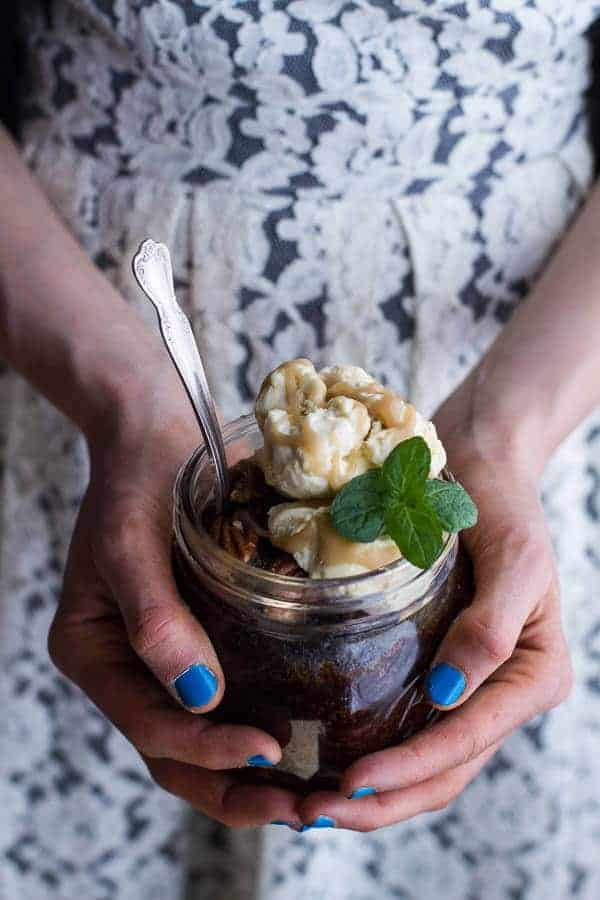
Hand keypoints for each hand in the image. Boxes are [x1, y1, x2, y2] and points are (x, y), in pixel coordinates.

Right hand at [47, 373, 299, 827]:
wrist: (162, 434)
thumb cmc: (138, 479)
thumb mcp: (131, 543)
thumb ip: (155, 620)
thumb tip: (201, 698)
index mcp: (95, 654)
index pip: (149, 726)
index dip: (205, 750)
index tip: (267, 750)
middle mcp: (131, 667)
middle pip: (176, 754)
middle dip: (237, 789)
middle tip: (302, 809)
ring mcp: (170, 656)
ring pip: (208, 737)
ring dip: (257, 775)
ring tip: (316, 795)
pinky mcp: (209, 636)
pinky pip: (235, 697)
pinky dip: (267, 727)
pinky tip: (315, 741)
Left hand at [296, 416, 572, 830]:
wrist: (479, 467)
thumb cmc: (502, 505)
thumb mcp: (514, 561)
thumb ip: (491, 629)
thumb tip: (448, 697)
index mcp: (532, 675)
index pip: (467, 740)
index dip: (411, 769)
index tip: (352, 784)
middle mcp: (501, 691)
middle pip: (444, 769)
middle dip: (383, 800)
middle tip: (312, 815)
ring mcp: (468, 684)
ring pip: (424, 759)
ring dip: (373, 791)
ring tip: (309, 806)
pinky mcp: (436, 667)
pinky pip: (407, 724)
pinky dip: (371, 750)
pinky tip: (324, 761)